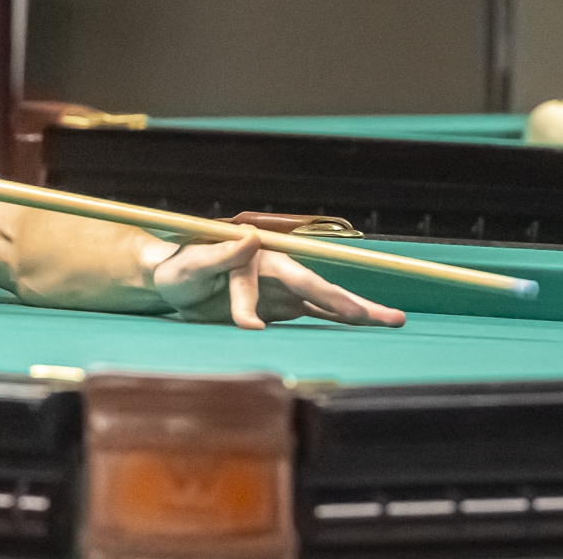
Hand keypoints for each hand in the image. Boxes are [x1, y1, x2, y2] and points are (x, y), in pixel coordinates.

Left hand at [151, 232, 407, 328]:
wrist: (168, 278)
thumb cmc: (176, 267)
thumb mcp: (190, 263)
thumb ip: (219, 254)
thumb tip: (250, 238)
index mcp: (257, 256)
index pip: (291, 276)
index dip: (320, 293)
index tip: (333, 313)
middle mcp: (275, 270)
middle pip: (320, 288)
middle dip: (353, 304)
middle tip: (389, 318)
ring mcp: (279, 289)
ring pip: (325, 302)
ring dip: (357, 312)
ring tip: (394, 320)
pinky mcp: (277, 305)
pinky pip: (313, 313)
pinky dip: (338, 320)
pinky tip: (364, 325)